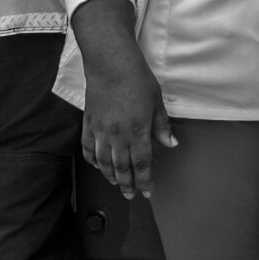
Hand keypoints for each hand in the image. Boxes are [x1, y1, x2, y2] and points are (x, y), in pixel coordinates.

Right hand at [81, 48, 177, 200]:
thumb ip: (161, 125)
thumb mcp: (157, 102)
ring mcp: (100, 131)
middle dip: (127, 184)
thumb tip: (170, 144)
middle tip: (131, 195)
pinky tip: (97, 165)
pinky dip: (92, 160)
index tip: (148, 192)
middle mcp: (117, 136)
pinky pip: (87, 148)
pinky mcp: (88, 124)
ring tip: (116, 183)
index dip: (145, 180)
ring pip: (104, 162)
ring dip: (110, 176)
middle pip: (122, 167)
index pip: (142, 164)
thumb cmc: (138, 80)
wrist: (111, 65)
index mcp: (138, 131)